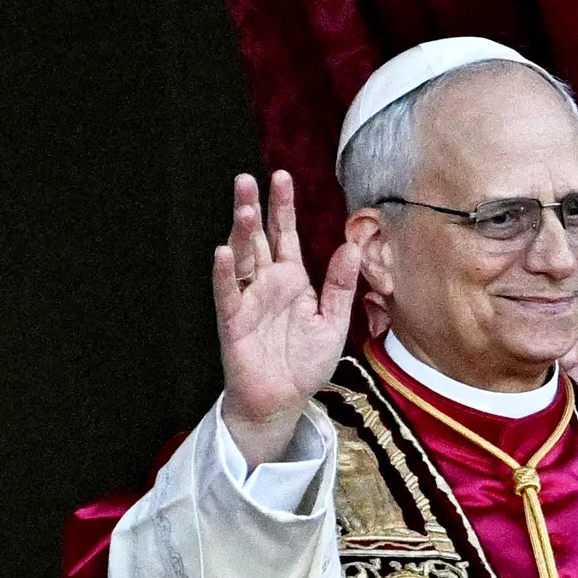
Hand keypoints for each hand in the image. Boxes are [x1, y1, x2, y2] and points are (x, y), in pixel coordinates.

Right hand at [213, 171, 361, 465]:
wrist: (284, 401)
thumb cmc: (305, 363)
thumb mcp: (334, 322)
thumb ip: (341, 285)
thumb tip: (353, 246)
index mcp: (292, 279)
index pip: (286, 234)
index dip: (283, 206)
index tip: (282, 176)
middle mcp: (267, 283)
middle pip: (257, 238)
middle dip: (253, 208)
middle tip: (246, 178)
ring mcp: (248, 300)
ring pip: (241, 258)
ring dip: (239, 232)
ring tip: (241, 205)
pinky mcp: (234, 322)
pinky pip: (229, 294)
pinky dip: (225, 274)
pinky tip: (224, 252)